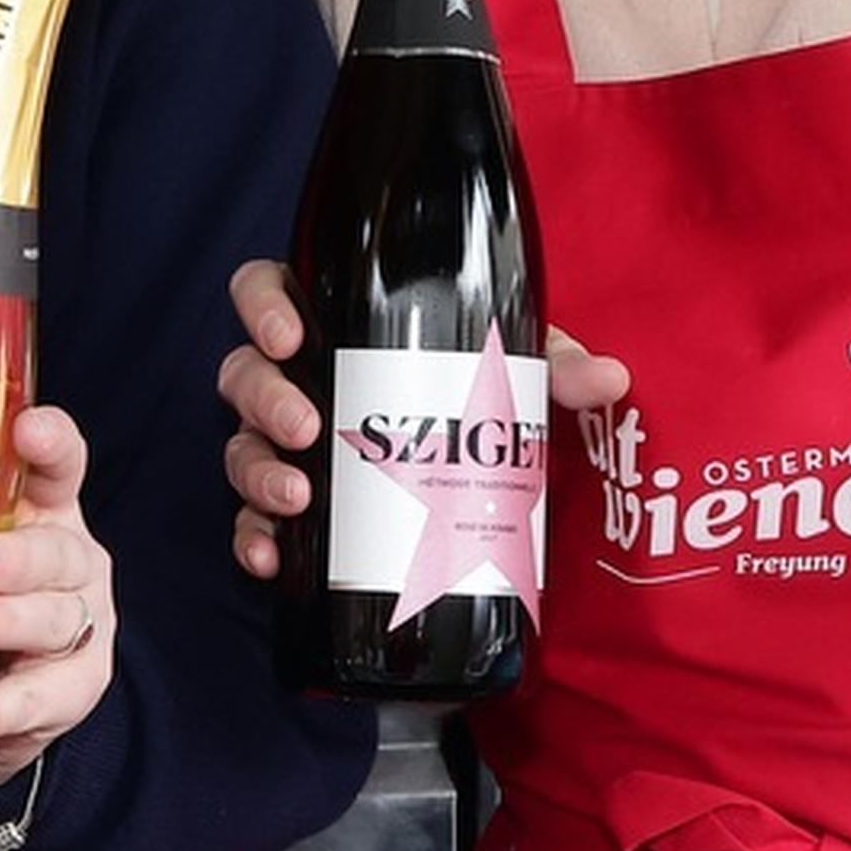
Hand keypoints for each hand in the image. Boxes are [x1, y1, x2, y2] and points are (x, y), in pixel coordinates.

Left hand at [0, 405, 109, 788]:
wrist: (0, 703)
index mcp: (42, 512)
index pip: (60, 464)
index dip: (49, 443)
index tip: (25, 431)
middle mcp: (70, 561)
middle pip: (53, 550)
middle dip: (9, 556)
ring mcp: (81, 626)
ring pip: (52, 619)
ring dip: (1, 622)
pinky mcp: (75, 689)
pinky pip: (36, 700)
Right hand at [219, 258, 627, 579]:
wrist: (479, 474)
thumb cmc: (478, 395)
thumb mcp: (515, 372)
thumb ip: (556, 366)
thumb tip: (609, 380)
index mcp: (337, 325)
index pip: (267, 290)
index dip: (263, 304)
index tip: (291, 334)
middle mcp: (299, 380)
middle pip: (245, 372)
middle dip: (267, 399)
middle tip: (308, 428)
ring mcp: (288, 446)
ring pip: (242, 447)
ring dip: (258, 471)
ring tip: (298, 498)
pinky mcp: (294, 510)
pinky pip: (251, 519)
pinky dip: (252, 538)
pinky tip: (268, 560)